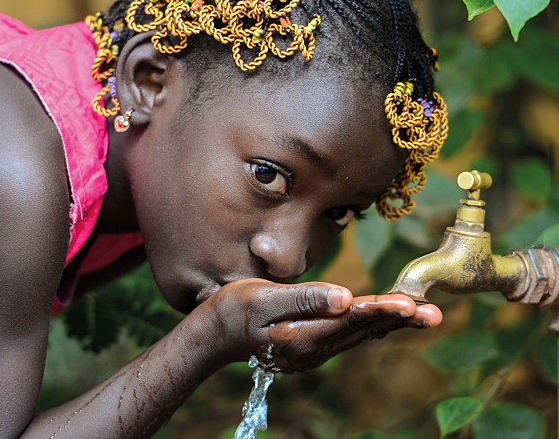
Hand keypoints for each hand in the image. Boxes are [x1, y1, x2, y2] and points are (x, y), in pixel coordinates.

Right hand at [192, 279, 441, 371]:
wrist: (213, 335)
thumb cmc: (233, 310)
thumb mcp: (263, 299)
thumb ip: (304, 299)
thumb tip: (344, 297)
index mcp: (303, 336)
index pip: (351, 320)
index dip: (382, 309)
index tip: (412, 304)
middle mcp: (313, 349)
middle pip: (363, 330)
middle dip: (398, 320)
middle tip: (434, 314)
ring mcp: (313, 351)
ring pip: (358, 334)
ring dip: (389, 323)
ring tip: (421, 314)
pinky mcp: (310, 345)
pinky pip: (347, 335)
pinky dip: (369, 324)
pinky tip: (385, 318)